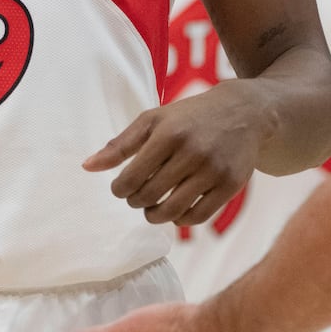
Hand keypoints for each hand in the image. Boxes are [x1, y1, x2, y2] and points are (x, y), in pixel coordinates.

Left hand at [84, 81, 274, 224]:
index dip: (120, 189)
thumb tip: (87, 167)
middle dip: (137, 201)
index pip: (132, 177)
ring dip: (155, 215)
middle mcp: (193, 152)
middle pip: (150, 196)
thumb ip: (120, 144)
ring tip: (151, 207)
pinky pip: (198, 217)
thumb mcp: (153, 120)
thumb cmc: (189, 117)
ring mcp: (214, 170)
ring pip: (173, 210)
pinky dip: (181, 219)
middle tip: (137, 196)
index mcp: (169, 133)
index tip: (121, 188)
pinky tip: (175, 209)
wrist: (243, 112)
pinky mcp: (231, 186)